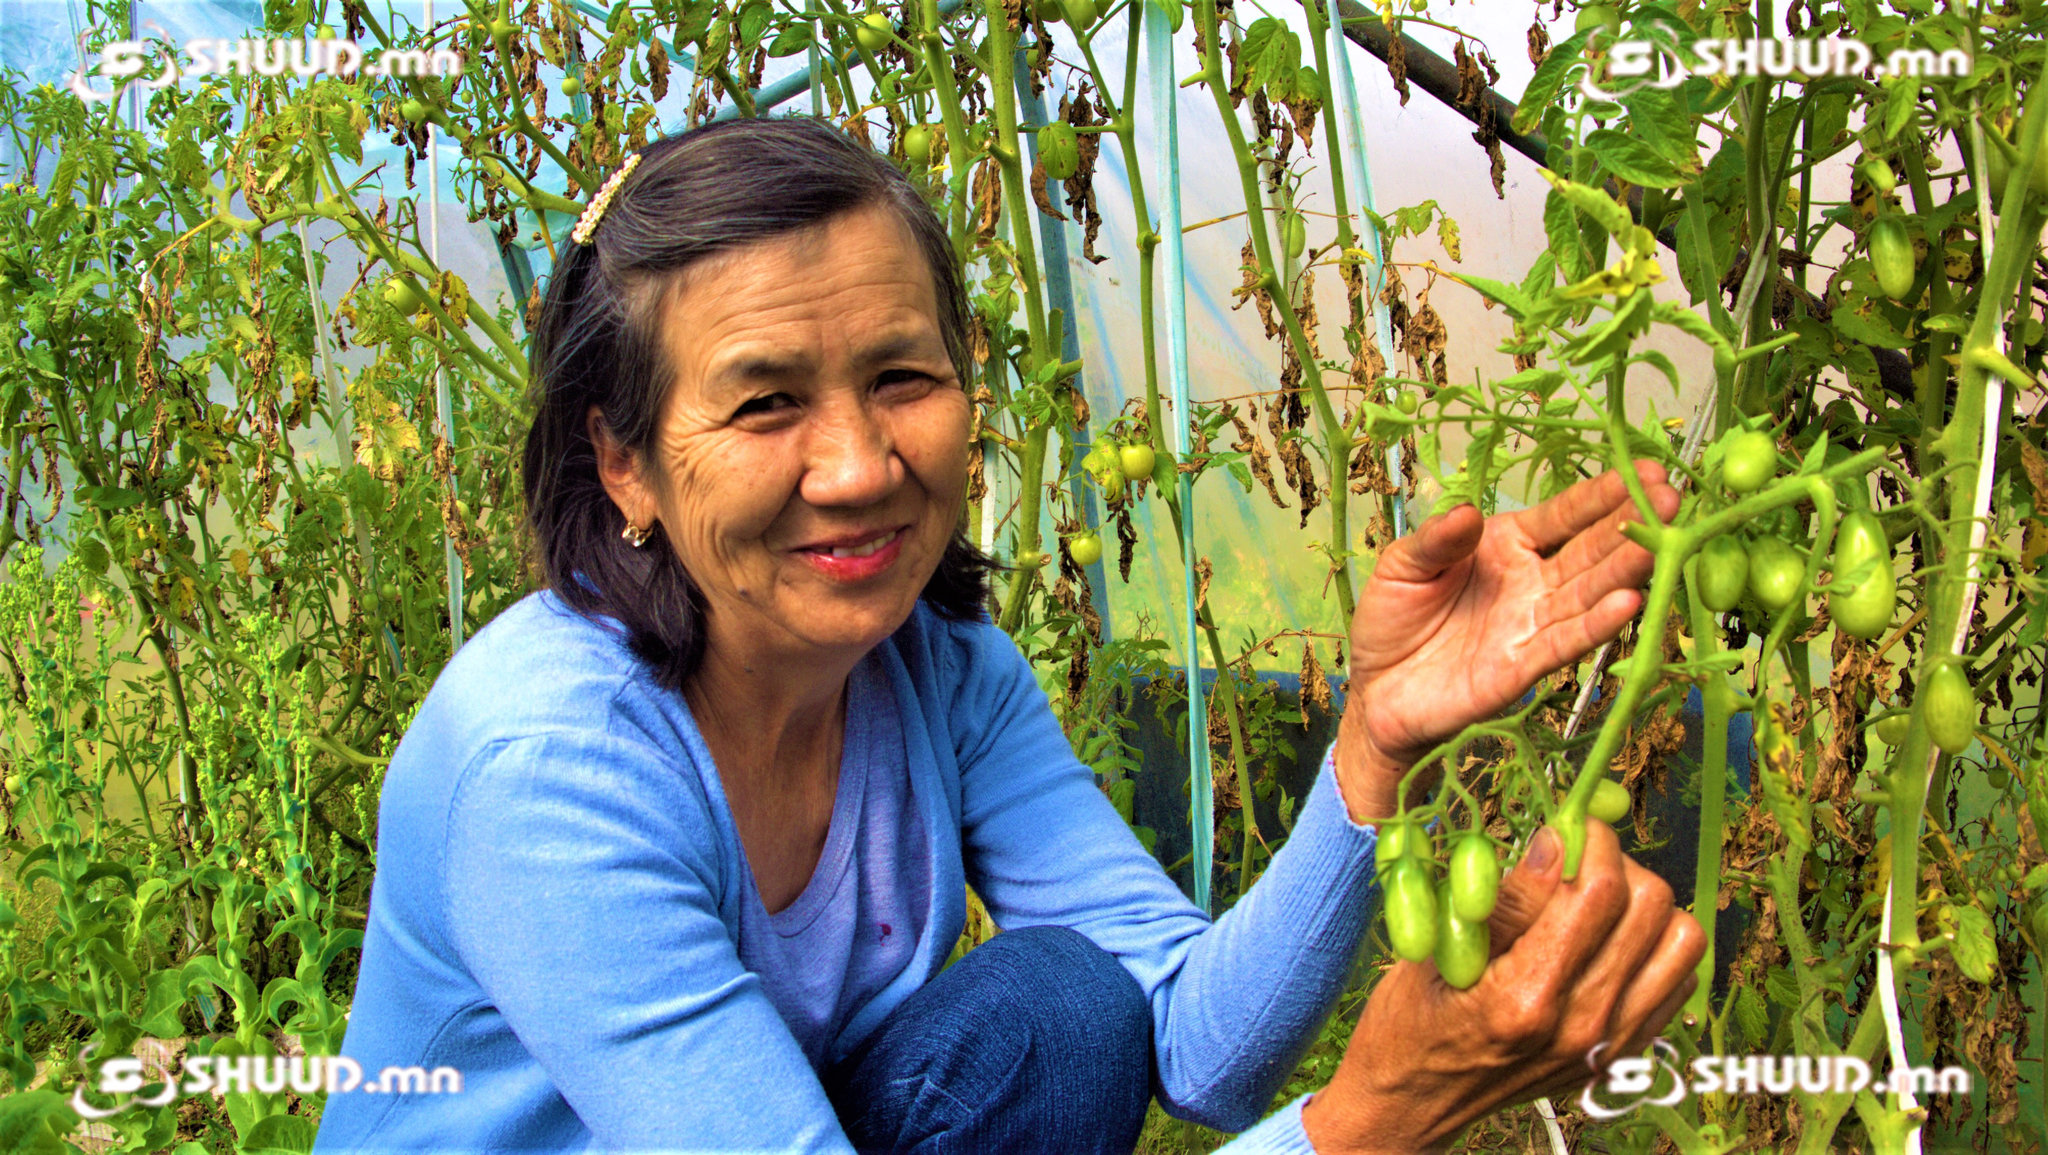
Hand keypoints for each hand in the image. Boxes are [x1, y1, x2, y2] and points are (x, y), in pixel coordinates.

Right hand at [1301, 818, 1706, 1153]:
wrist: (1414, 1104)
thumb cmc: (1410, 1022)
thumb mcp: (1436, 950)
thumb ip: (1506, 900)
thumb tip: (1557, 839)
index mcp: (1527, 997)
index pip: (1599, 891)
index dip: (1589, 839)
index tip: (1564, 825)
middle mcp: (1582, 1024)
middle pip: (1651, 906)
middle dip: (1617, 863)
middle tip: (1575, 859)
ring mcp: (1610, 1043)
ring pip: (1683, 939)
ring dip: (1646, 905)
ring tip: (1597, 898)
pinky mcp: (1623, 1052)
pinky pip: (1680, 979)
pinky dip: (1656, 945)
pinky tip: (1610, 939)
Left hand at [1333, 461, 1681, 822]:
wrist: (1377, 690)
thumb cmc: (1393, 620)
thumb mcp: (1403, 565)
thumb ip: (1437, 539)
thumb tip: (1468, 512)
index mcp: (1508, 546)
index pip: (1565, 515)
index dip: (1603, 493)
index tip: (1645, 468)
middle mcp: (1533, 582)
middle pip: (1591, 549)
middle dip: (1633, 523)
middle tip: (1672, 496)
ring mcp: (1533, 625)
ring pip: (1589, 593)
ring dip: (1627, 570)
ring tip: (1664, 542)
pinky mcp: (1523, 668)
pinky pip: (1565, 642)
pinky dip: (1597, 624)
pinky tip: (1630, 603)